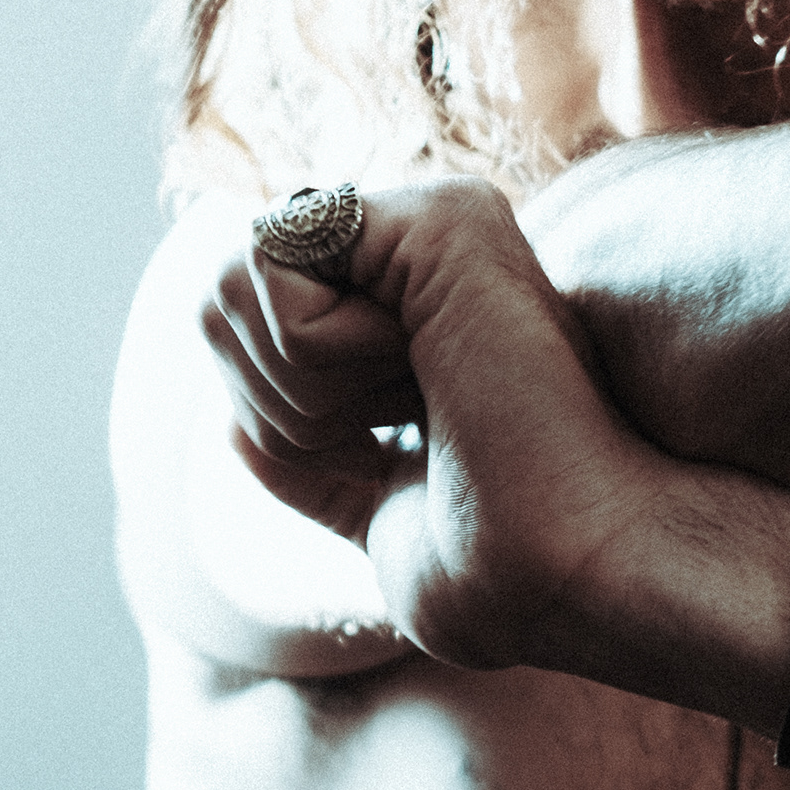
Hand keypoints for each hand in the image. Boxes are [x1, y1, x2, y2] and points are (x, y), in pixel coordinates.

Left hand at [204, 179, 703, 676]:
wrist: (568, 572)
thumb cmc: (501, 574)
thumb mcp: (379, 517)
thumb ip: (312, 470)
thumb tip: (226, 429)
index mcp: (410, 317)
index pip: (242, 334)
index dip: (272, 421)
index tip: (378, 461)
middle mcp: (420, 256)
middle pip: (220, 294)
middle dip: (275, 402)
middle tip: (403, 432)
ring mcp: (431, 225)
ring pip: (234, 275)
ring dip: (300, 385)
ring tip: (420, 403)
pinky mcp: (436, 215)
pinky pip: (273, 256)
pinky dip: (316, 351)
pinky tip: (423, 371)